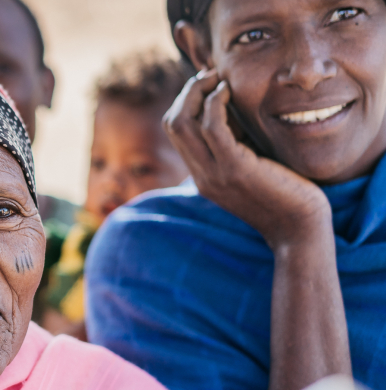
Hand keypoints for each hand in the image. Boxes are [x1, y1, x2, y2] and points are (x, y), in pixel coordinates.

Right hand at [164, 70, 332, 247]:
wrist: (300, 229)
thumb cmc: (286, 196)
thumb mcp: (253, 166)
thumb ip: (238, 145)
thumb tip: (233, 114)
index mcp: (203, 175)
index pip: (176, 131)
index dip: (187, 102)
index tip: (209, 85)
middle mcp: (202, 175)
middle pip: (173, 123)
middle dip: (188, 93)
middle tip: (211, 76)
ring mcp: (214, 174)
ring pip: (183, 123)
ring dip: (198, 92)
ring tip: (218, 78)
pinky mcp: (235, 170)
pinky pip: (212, 128)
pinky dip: (215, 104)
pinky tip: (229, 92)